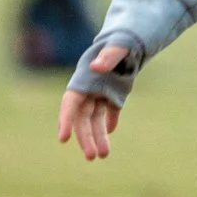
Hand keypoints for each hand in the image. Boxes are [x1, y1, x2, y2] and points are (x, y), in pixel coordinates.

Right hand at [57, 44, 129, 159]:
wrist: (133, 39)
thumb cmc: (122, 41)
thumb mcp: (117, 47)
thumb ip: (107, 56)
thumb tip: (96, 67)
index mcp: (84, 80)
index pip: (70, 104)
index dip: (65, 120)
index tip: (63, 138)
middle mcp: (90, 90)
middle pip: (83, 118)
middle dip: (86, 137)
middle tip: (91, 157)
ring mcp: (102, 93)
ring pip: (96, 120)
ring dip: (98, 136)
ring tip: (104, 155)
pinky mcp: (115, 95)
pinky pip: (110, 112)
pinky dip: (110, 122)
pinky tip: (111, 132)